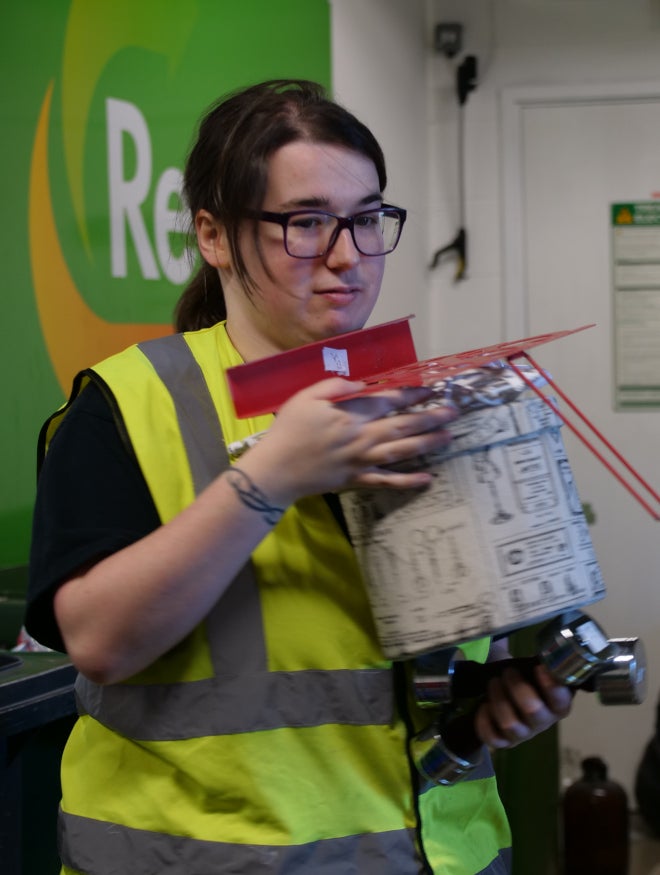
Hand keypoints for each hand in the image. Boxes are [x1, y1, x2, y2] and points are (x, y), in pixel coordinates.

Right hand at [242, 377, 458, 502]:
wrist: (276, 470)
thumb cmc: (289, 430)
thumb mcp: (306, 397)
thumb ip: (335, 386)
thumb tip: (361, 384)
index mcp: (350, 414)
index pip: (388, 400)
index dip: (411, 393)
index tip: (430, 389)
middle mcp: (362, 437)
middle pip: (402, 424)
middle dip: (430, 416)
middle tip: (453, 411)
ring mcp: (362, 460)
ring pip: (401, 450)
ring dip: (427, 443)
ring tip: (449, 436)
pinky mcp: (358, 480)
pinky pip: (387, 481)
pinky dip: (408, 481)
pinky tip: (428, 479)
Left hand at [473, 664, 572, 749]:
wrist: (511, 690)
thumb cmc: (528, 678)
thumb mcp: (539, 670)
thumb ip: (545, 665)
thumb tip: (544, 657)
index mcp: (558, 706)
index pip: (560, 702)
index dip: (550, 686)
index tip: (538, 668)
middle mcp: (543, 723)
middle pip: (532, 710)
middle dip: (516, 687)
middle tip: (508, 672)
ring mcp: (523, 735)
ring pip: (509, 724)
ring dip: (498, 698)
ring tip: (493, 682)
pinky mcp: (503, 741)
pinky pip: (492, 738)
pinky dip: (484, 720)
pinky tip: (483, 705)